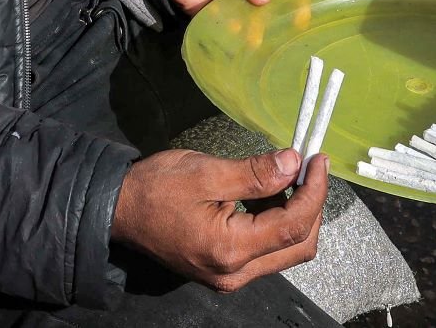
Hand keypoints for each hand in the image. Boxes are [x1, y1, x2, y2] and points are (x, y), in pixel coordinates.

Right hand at [113, 148, 326, 291]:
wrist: (118, 210)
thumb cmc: (155, 189)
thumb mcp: (206, 172)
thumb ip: (255, 173)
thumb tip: (294, 164)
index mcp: (230, 250)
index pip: (293, 226)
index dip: (314, 192)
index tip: (317, 160)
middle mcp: (234, 273)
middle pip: (298, 246)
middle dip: (311, 205)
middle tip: (307, 168)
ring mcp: (229, 275)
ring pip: (286, 251)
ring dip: (296, 213)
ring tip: (287, 177)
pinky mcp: (225, 268)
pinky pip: (266, 250)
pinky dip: (276, 222)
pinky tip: (269, 194)